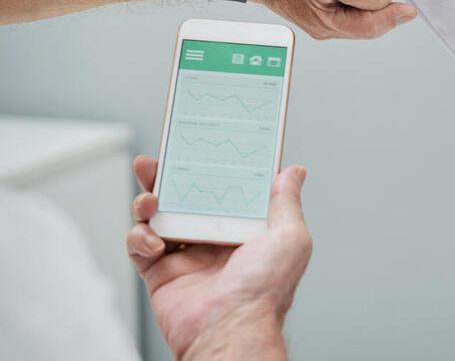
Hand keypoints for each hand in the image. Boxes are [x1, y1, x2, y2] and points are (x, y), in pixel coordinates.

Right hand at [127, 156, 311, 360]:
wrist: (230, 329)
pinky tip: (154, 242)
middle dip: (165, 178)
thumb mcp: (289, 236)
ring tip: (150, 201)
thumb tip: (294, 171)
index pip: (222, 188)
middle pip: (183, 197)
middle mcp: (214, 239)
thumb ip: (286, 201)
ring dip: (147, 203)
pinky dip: (140, 238)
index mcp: (244, 228)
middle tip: (153, 163)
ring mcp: (186, 257)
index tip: (197, 145)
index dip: (208, 167)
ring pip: (157, 217)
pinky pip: (140, 247)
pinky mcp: (161, 274)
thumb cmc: (265, 289)